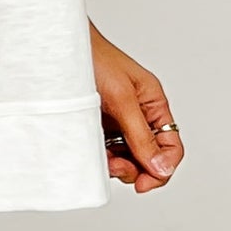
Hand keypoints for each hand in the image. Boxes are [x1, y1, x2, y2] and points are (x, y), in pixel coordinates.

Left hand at [89, 20, 182, 193]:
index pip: (170, 146)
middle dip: (136, 169)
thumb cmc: (94, 59)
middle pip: (149, 158)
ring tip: (104, 159)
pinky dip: (102, 157)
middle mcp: (139, 115)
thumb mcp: (122, 99)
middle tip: (117, 168)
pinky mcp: (99, 126)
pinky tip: (94, 152)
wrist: (60, 48)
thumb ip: (141, 136)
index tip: (145, 182)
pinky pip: (107, 151)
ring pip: (127, 158)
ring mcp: (118, 122)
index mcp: (153, 104)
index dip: (163, 168)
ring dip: (117, 165)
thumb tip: (161, 168)